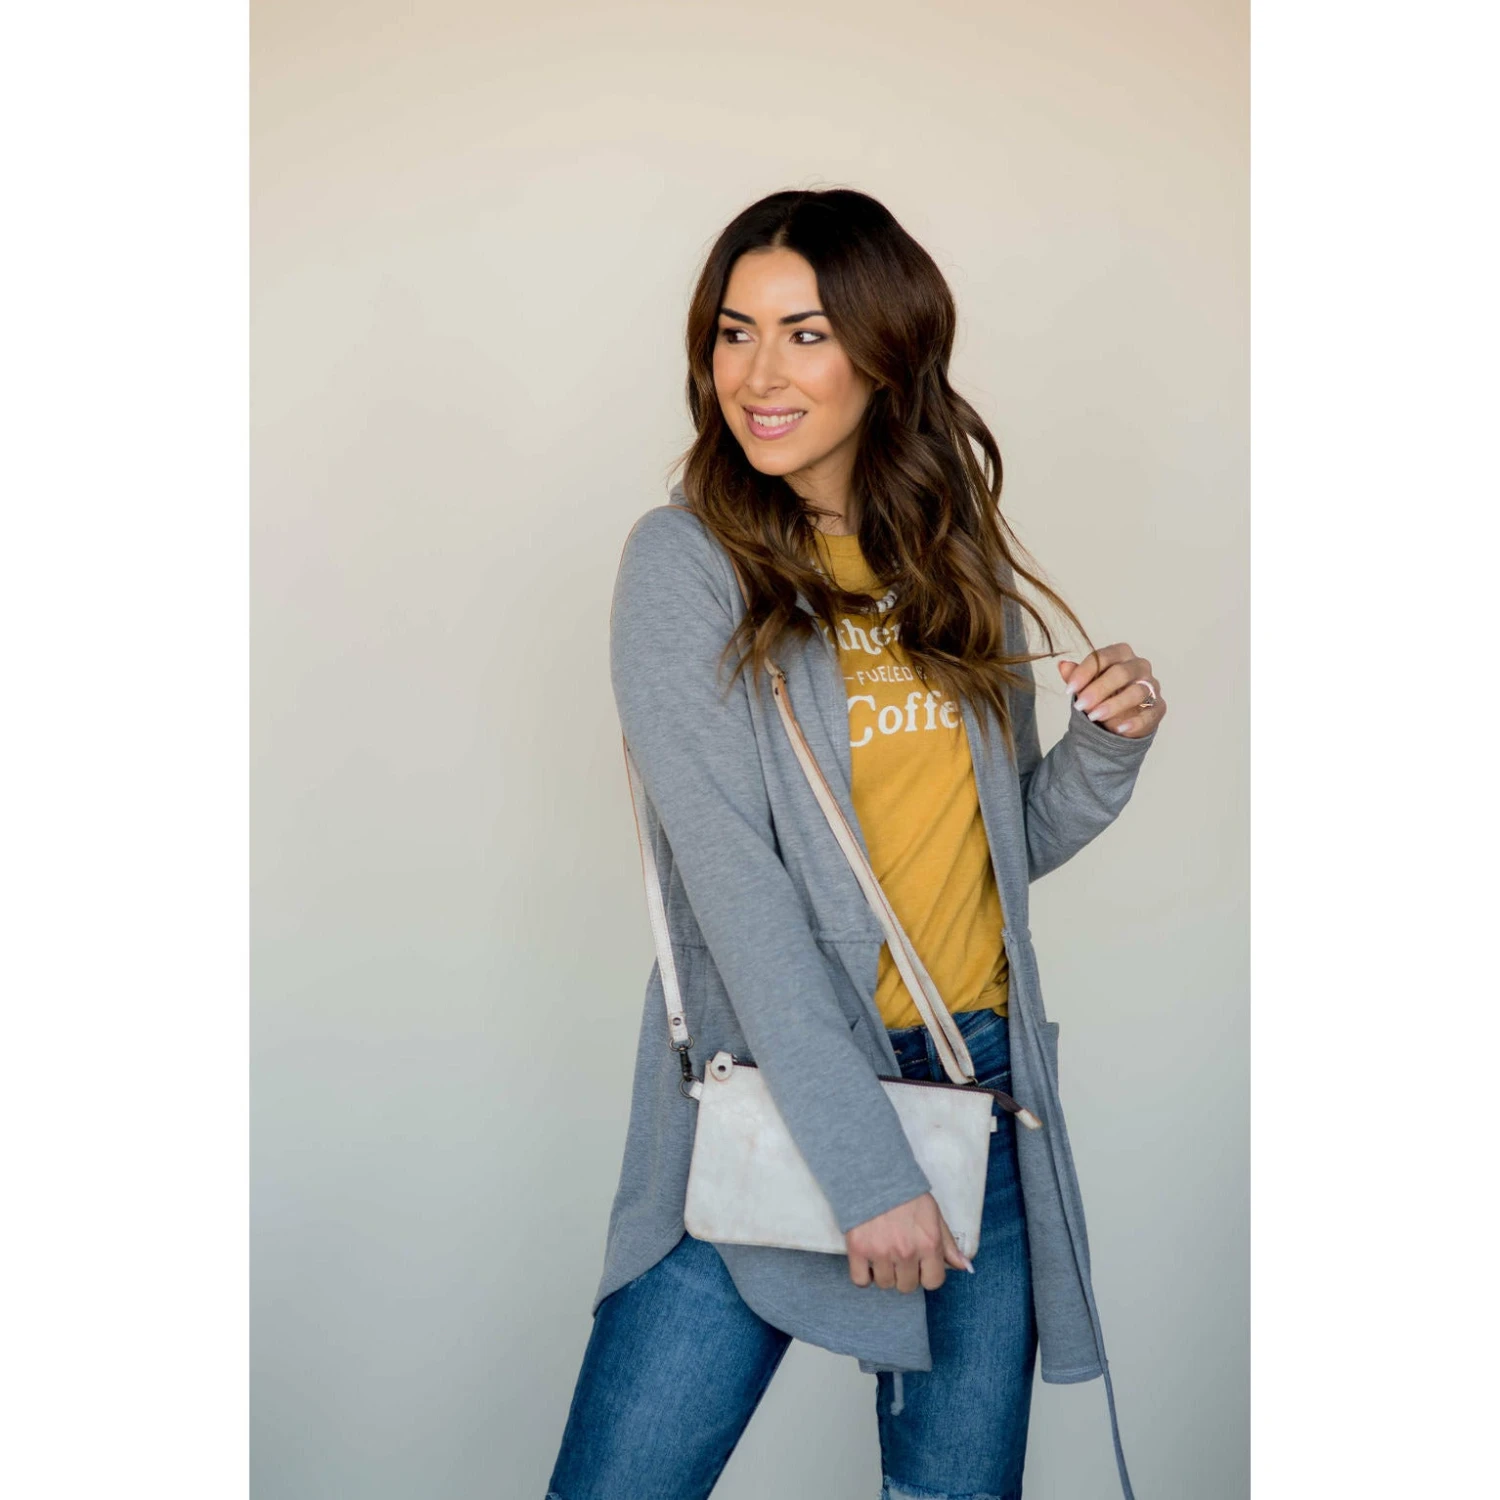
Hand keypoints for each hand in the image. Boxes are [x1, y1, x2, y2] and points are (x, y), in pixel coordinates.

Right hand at [845, 1192, 972, 1292]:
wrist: (874, 1174)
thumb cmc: (906, 1195)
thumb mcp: (934, 1215)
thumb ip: (948, 1244)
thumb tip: (964, 1266)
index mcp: (928, 1244)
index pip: (933, 1282)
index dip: (927, 1274)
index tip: (919, 1264)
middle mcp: (906, 1251)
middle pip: (907, 1286)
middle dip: (905, 1274)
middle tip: (899, 1255)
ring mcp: (881, 1252)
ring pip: (885, 1284)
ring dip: (885, 1273)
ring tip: (883, 1254)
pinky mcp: (858, 1249)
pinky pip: (860, 1281)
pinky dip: (864, 1276)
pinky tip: (867, 1263)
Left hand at [1060, 644, 1165, 738]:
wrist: (1118, 719)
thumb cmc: (1102, 695)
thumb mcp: (1085, 686)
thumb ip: (1076, 676)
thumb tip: (1062, 665)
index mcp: (1121, 654)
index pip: (1103, 656)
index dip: (1085, 672)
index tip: (1068, 689)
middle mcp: (1139, 666)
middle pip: (1122, 672)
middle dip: (1098, 689)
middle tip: (1080, 705)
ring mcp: (1152, 686)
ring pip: (1137, 692)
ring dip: (1114, 705)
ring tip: (1094, 717)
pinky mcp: (1158, 707)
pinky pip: (1151, 713)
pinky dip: (1135, 722)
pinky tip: (1119, 729)